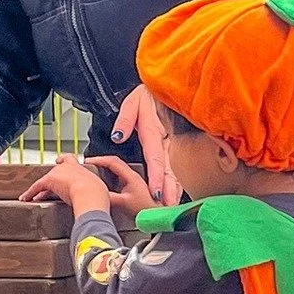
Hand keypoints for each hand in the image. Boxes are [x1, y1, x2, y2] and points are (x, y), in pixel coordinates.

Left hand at [20, 156, 111, 215]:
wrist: (90, 194)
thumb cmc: (98, 194)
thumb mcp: (98, 190)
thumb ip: (94, 194)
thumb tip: (97, 205)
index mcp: (81, 168)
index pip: (69, 161)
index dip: (64, 161)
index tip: (60, 161)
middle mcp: (68, 167)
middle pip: (56, 171)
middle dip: (52, 180)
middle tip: (49, 189)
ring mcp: (58, 172)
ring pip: (46, 180)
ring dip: (40, 189)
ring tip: (35, 196)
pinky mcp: (49, 180)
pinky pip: (36, 186)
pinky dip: (30, 192)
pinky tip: (26, 198)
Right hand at [84, 154, 154, 215]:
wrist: (158, 217)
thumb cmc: (148, 210)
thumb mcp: (124, 203)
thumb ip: (109, 198)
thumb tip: (95, 195)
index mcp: (132, 175)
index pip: (112, 161)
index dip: (98, 159)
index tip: (87, 161)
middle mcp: (134, 175)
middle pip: (114, 163)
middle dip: (100, 163)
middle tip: (88, 166)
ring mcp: (134, 181)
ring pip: (117, 170)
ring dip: (105, 170)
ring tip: (94, 173)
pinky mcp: (134, 187)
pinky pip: (119, 178)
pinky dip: (110, 178)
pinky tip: (105, 185)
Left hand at [111, 84, 181, 204]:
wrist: (166, 87)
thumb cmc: (149, 95)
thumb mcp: (133, 102)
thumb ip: (125, 120)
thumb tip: (117, 136)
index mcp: (154, 133)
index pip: (155, 159)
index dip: (156, 177)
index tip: (155, 192)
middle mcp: (165, 142)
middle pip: (168, 170)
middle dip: (168, 190)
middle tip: (168, 207)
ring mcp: (171, 145)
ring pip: (174, 170)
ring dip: (174, 188)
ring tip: (173, 205)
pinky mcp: (173, 146)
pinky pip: (176, 166)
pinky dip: (177, 181)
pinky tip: (176, 194)